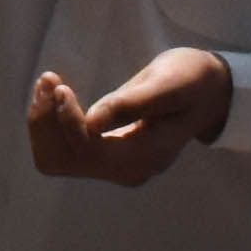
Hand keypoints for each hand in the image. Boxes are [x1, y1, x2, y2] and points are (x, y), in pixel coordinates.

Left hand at [25, 48, 235, 184]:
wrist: (208, 92)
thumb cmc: (191, 80)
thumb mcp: (167, 84)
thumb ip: (131, 103)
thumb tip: (90, 122)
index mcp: (147, 155)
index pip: (88, 150)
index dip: (65, 119)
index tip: (59, 84)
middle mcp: (129, 171)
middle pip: (63, 161)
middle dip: (45, 122)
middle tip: (48, 80)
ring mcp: (117, 168)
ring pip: (57, 159)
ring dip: (43, 123)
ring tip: (48, 84)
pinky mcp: (107, 157)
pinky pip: (65, 150)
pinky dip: (51, 125)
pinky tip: (55, 96)